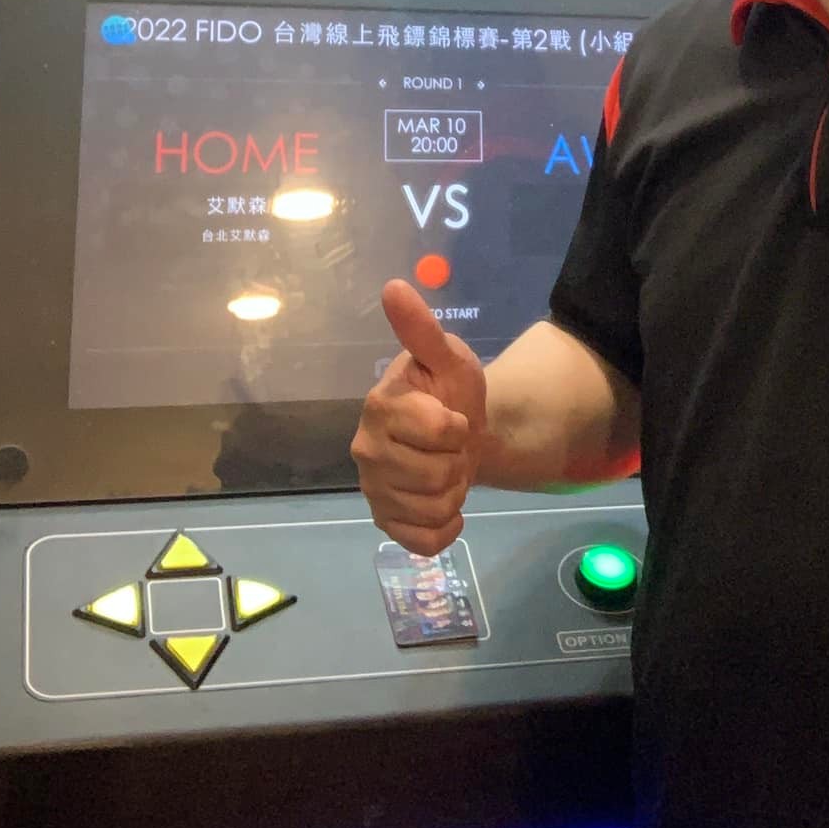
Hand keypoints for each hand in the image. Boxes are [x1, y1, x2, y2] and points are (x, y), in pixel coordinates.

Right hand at [351, 279, 486, 554]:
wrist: (463, 434)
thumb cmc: (452, 391)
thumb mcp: (448, 356)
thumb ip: (421, 329)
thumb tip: (394, 286)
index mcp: (379, 407)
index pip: (439, 430)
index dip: (458, 426)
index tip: (453, 416)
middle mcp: (365, 449)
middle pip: (436, 476)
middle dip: (457, 462)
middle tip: (451, 447)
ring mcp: (372, 489)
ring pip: (432, 508)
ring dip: (454, 492)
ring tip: (446, 471)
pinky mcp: (385, 521)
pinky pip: (423, 541)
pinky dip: (445, 528)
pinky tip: (443, 505)